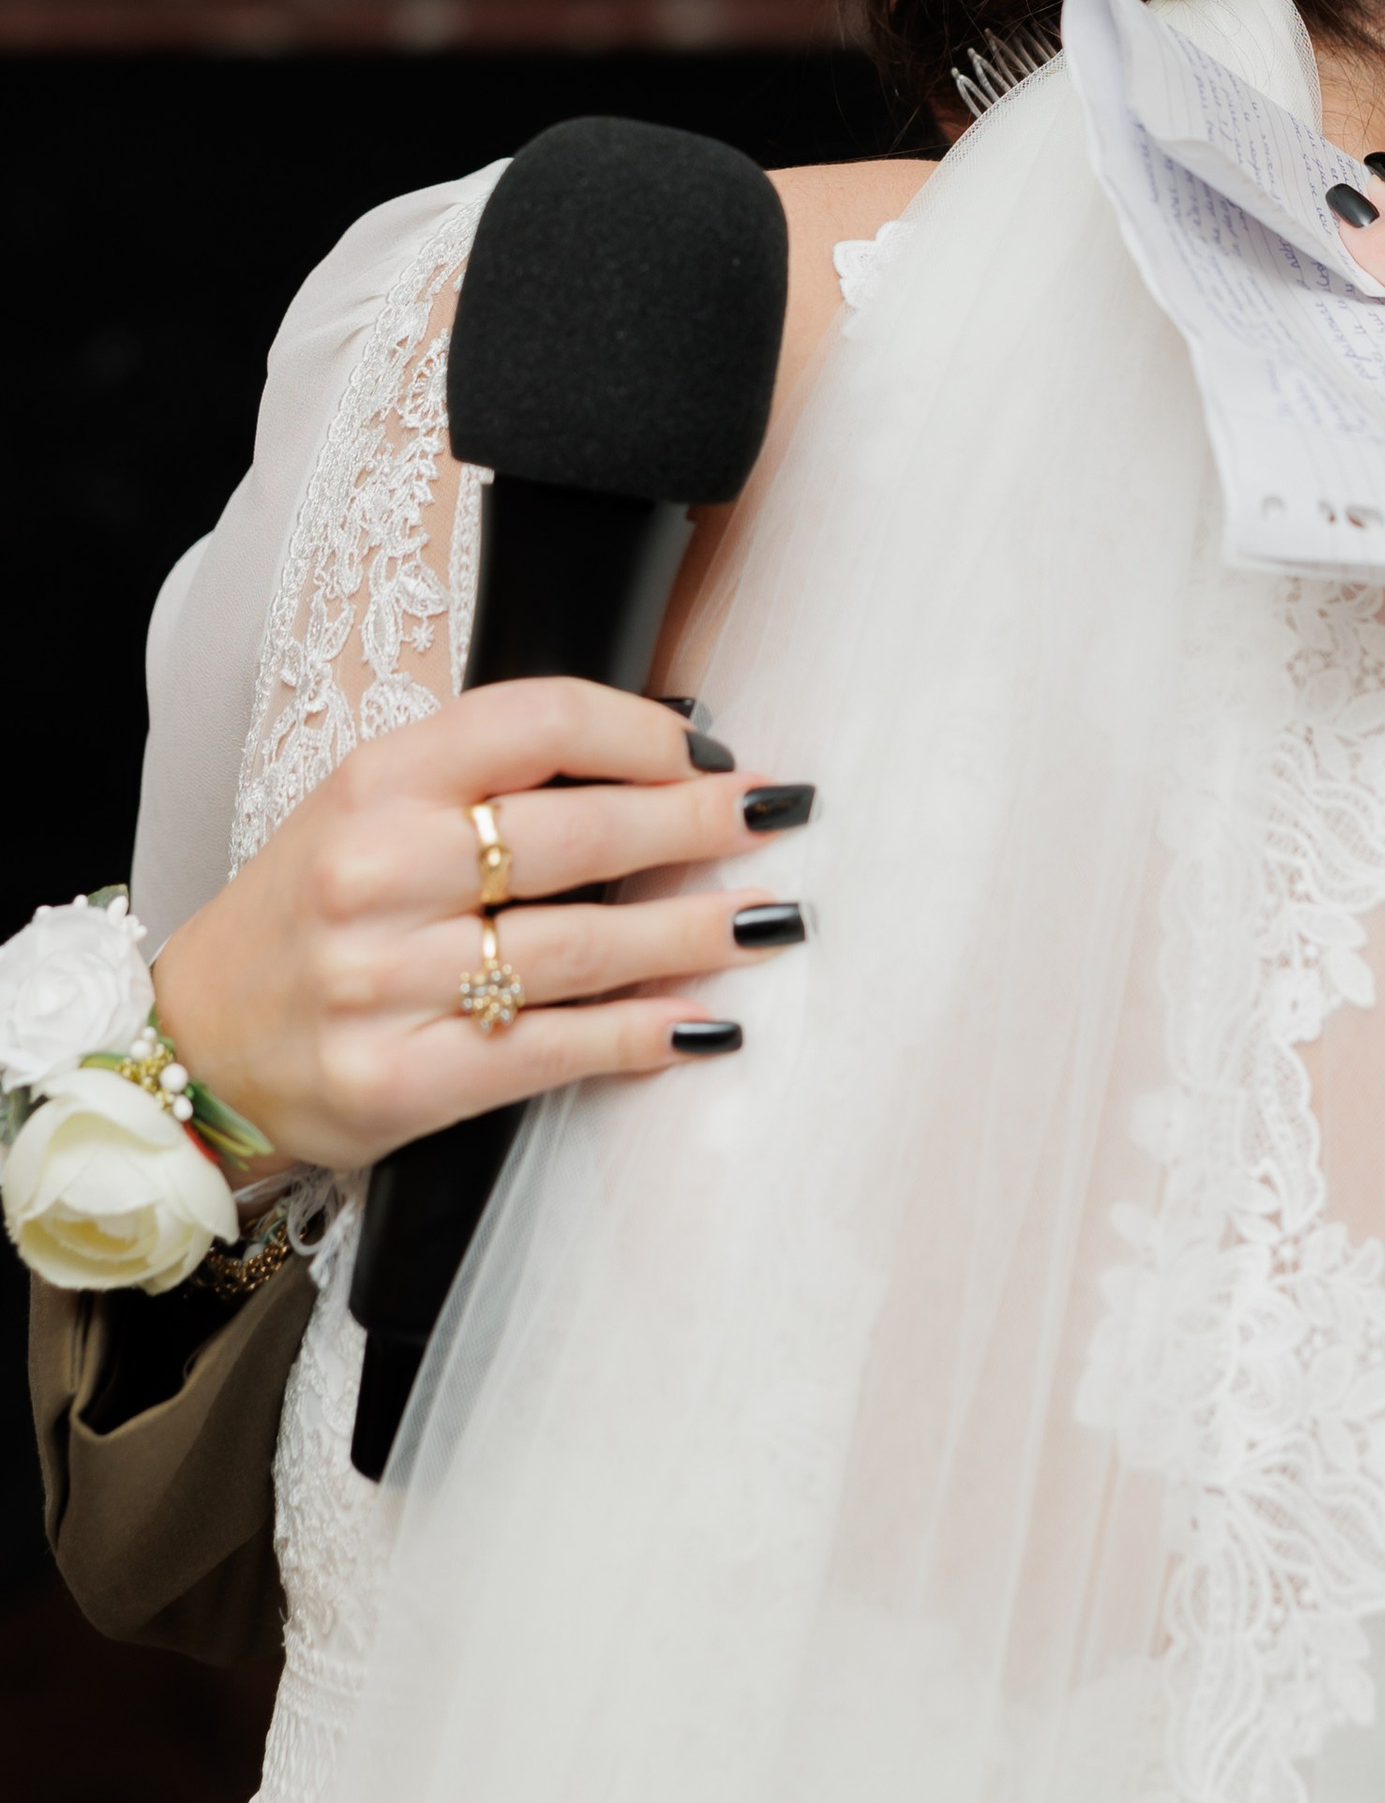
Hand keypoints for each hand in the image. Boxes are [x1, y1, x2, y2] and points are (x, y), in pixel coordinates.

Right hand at [149, 683, 810, 1173]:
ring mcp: (385, 982)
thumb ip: (488, 781)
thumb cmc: (308, 917)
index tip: (710, 754)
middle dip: (697, 825)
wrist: (191, 1047)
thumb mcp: (370, 810)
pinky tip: (704, 1022)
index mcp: (374, 782)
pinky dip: (643, 1033)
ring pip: (581, 946)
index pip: (539, 722)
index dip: (644, 733)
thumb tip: (662, 753)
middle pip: (578, 833)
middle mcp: (376, 872)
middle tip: (775, 819)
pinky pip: (554, 1048)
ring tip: (768, 919)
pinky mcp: (401, 1080)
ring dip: (696, 932)